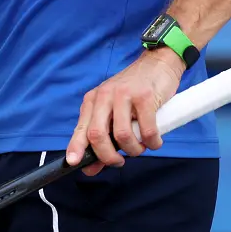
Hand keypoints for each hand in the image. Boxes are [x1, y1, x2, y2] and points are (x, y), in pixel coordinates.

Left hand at [65, 48, 183, 175]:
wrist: (157, 63)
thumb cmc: (134, 91)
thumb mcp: (114, 110)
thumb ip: (105, 137)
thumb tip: (92, 168)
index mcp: (93, 100)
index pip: (81, 128)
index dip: (76, 147)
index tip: (73, 163)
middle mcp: (104, 96)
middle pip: (97, 134)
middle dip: (107, 156)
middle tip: (119, 162)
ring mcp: (124, 95)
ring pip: (122, 135)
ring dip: (134, 150)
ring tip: (141, 146)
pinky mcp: (144, 96)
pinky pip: (146, 130)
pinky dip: (152, 142)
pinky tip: (154, 140)